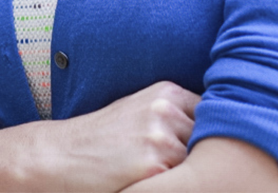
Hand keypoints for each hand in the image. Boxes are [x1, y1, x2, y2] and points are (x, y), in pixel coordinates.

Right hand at [33, 81, 199, 192]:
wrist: (60, 156)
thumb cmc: (102, 139)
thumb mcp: (140, 112)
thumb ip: (176, 116)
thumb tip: (217, 131)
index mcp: (166, 93)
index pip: (213, 114)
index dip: (210, 135)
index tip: (204, 147)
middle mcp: (166, 109)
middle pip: (210, 139)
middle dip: (201, 155)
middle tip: (177, 164)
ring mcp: (160, 136)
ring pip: (198, 162)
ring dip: (188, 173)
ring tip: (160, 172)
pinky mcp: (153, 164)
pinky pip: (181, 181)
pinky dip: (173, 185)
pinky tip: (153, 180)